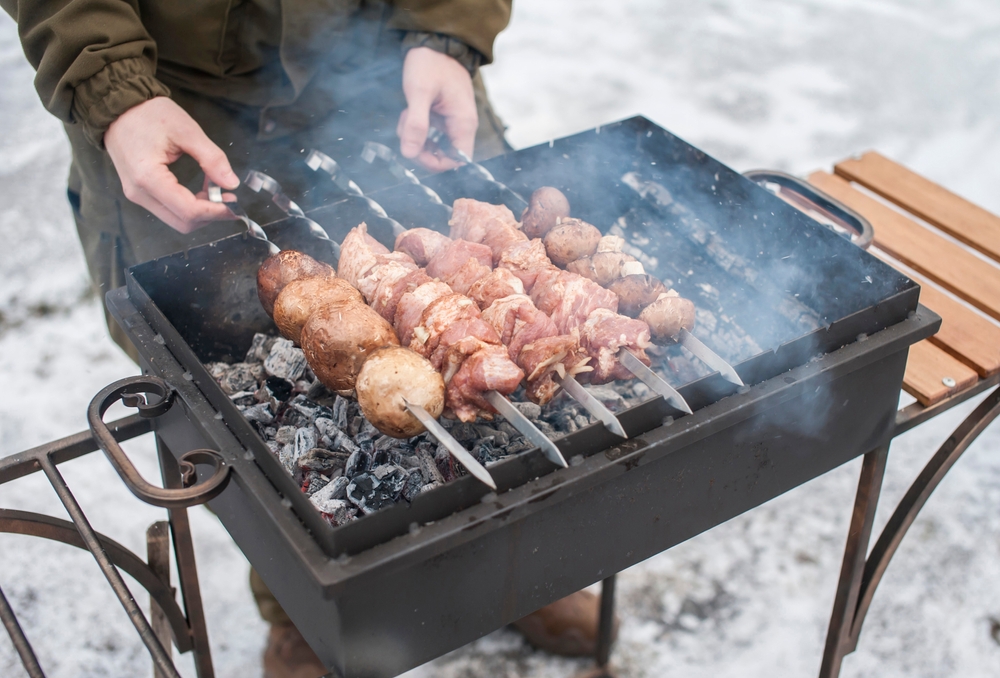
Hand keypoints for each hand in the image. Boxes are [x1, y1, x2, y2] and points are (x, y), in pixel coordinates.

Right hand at [104, 97, 239, 233]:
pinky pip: (169, 209)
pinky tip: (201, 190)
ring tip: (215, 191)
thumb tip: (232, 184)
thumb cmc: (149, 114)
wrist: (118, 106)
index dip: (216, 211)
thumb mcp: (187, 131)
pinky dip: (189, 206)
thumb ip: (211, 158)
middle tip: (228, 198)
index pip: (189, 211)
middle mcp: (139, 193)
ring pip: (176, 219)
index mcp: (148, 178)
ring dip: (200, 211)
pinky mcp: (139, 193)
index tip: (235, 202)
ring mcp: (137, 195)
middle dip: (210, 215)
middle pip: (183, 223)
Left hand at [397, 47, 477, 171]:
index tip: (415, 151)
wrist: (435, 42)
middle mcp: (460, 126)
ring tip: (407, 114)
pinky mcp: (441, 117)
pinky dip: (415, 127)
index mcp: (463, 124)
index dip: (435, 164)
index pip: (457, 162)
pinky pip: (429, 133)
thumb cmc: (431, 64)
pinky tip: (409, 112)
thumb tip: (410, 154)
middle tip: (406, 130)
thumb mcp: (419, 93)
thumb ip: (416, 125)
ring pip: (433, 146)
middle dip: (420, 149)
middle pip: (443, 157)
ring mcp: (451, 122)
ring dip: (415, 137)